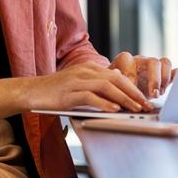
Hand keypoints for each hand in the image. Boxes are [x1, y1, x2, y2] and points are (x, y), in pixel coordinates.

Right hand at [22, 62, 152, 112]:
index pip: (117, 76)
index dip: (133, 87)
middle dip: (133, 93)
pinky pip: (91, 96)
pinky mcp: (69, 92)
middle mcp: (85, 71)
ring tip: (135, 109)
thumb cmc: (55, 91)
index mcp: (89, 68)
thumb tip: (117, 82)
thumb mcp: (79, 83)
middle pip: (116, 79)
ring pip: (106, 86)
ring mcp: (77, 80)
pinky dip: (104, 103)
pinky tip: (114, 110)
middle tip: (146, 105)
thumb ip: (96, 83)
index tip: (145, 99)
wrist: (31, 91)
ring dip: (124, 98)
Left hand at [109, 52, 175, 97]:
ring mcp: (152, 67)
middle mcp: (140, 60)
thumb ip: (114, 83)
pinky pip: (173, 72)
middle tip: (154, 94)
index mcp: (125, 60)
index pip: (131, 63)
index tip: (132, 92)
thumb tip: (117, 78)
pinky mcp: (162, 75)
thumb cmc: (113, 86)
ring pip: (164, 63)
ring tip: (160, 93)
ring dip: (164, 79)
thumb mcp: (110, 85)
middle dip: (155, 79)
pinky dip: (176, 77)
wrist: (119, 87)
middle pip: (153, 62)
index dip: (132, 78)